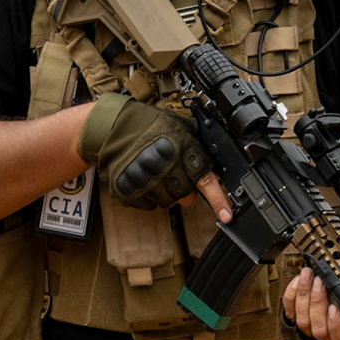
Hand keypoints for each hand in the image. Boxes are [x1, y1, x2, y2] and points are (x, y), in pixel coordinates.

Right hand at [76, 92, 212, 211]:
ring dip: (167, 191)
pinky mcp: (129, 191)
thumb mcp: (180, 126)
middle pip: (187, 195)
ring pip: (169, 202)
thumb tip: (218, 166)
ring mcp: (146, 180)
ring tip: (157, 171)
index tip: (226, 215)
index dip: (218, 199)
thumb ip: (198, 146)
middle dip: (186, 188)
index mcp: (181, 149)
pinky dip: (150, 195)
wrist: (112, 127)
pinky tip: (145, 177)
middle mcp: (165, 166)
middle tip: (176, 174)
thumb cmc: (148, 124)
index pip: (205, 180)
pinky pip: (149, 204)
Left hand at [281, 238, 339, 339]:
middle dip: (317, 304)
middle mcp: (332, 336)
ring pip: (303, 322)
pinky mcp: (299, 315)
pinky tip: (299, 280)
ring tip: (310, 275)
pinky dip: (291, 295)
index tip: (335, 307)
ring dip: (304, 297)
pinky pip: (289, 311)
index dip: (336, 327)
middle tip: (321, 282)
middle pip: (318, 330)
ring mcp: (314, 327)